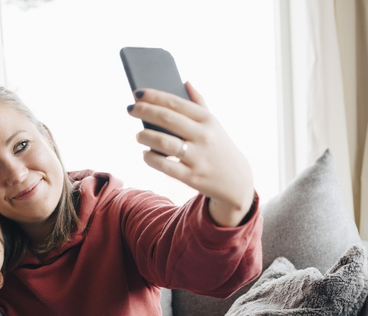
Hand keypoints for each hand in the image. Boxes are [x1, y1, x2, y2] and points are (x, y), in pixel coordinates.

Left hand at [127, 83, 255, 226]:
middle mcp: (203, 136)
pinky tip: (146, 154)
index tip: (137, 93)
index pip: (176, 103)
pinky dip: (150, 158)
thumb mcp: (214, 124)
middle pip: (167, 119)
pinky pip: (164, 165)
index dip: (154, 96)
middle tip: (130, 109)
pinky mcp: (192, 177)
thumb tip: (186, 81)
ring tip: (138, 135)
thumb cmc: (218, 147)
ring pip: (163, 142)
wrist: (236, 181)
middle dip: (144, 111)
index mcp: (207, 120)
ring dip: (145, 136)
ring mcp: (198, 157)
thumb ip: (199, 103)